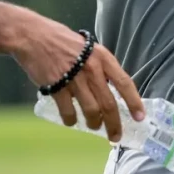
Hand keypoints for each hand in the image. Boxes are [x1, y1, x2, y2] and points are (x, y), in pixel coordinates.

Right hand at [13, 16, 144, 143]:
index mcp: (103, 58)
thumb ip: (100, 67)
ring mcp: (74, 79)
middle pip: (109, 104)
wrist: (33, 36)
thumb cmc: (62, 41)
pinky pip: (68, 112)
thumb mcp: (89, 48)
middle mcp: (92, 69)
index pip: (124, 83)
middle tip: (116, 136)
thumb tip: (109, 88)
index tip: (140, 117)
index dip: (134, 102)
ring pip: (91, 111)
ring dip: (94, 124)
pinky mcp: (56, 87)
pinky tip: (71, 120)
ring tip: (94, 126)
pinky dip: (71, 120)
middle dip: (115, 124)